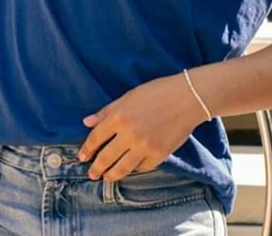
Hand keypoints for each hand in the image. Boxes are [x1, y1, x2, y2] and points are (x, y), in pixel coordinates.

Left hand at [77, 73, 204, 180]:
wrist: (188, 99)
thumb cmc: (157, 93)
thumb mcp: (128, 97)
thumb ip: (107, 112)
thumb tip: (87, 122)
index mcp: (119, 117)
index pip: (96, 138)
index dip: (87, 149)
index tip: (83, 157)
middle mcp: (129, 134)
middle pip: (106, 157)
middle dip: (96, 168)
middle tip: (92, 174)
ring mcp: (144, 146)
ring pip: (122, 168)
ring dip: (112, 175)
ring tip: (107, 177)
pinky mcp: (159, 155)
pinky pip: (142, 167)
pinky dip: (135, 168)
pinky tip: (131, 168)